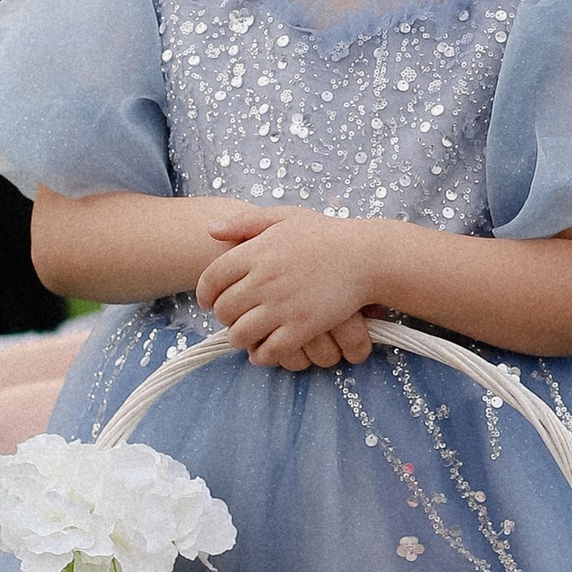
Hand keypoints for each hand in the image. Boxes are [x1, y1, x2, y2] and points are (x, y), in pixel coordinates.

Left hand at [196, 208, 378, 368]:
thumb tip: (210, 230)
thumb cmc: (326, 235)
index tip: (210, 302)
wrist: (365, 256)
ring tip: (248, 335)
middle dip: (225, 317)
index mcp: (256, 252)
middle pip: (224, 310)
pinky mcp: (302, 327)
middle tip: (235, 318)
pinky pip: (269, 350)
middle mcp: (264, 279)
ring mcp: (282, 305)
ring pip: (241, 334)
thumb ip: (245, 222)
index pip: (211, 280)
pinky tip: (265, 351)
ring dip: (240, 338)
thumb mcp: (285, 216)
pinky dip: (262, 355)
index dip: (205, 295)